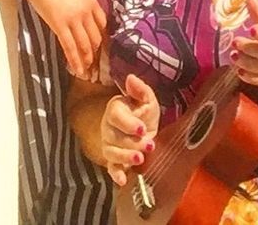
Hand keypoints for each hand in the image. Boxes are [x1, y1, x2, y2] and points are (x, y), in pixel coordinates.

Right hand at [18, 0, 107, 76]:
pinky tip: (77, 70)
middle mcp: (86, 11)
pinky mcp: (60, 25)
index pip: (103, 26)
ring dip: (87, 62)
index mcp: (91, 0)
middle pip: (96, 38)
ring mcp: (73, 18)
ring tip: (87, 73)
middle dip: (97, 55)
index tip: (102, 51)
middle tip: (95, 68)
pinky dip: (75, 61)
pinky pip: (70, 47)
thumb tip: (83, 17)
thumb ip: (81, 3)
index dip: (104, 40)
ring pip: (85, 46)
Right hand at [94, 73, 159, 187]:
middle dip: (131, 142)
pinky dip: (116, 174)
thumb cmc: (144, 113)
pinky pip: (111, 168)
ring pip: (111, 152)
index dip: (128, 123)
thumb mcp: (148, 99)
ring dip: (125, 156)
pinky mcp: (113, 161)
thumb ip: (141, 90)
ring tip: (140, 158)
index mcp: (115, 109)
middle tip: (149, 145)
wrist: (145, 131)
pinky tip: (123, 180)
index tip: (142, 128)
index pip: (115, 115)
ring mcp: (109, 144)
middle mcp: (108, 127)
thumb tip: (130, 78)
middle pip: (113, 136)